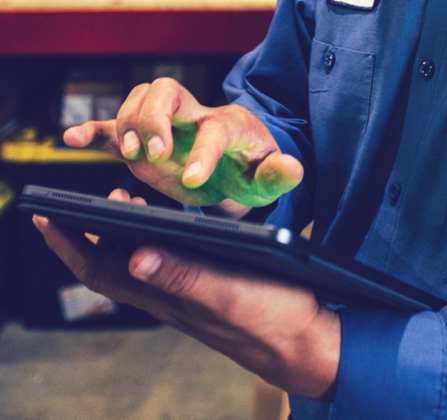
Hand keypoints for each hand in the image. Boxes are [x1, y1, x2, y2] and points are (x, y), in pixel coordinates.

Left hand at [33, 189, 339, 400]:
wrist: (305, 343)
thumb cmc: (272, 318)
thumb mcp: (228, 292)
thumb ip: (185, 276)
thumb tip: (135, 257)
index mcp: (168, 297)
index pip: (102, 271)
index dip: (70, 245)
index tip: (45, 217)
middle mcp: (169, 296)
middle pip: (111, 265)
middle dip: (85, 235)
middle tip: (73, 202)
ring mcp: (187, 294)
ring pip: (137, 262)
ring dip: (118, 233)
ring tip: (117, 200)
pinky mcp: (207, 288)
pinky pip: (165, 262)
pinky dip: (152, 237)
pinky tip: (166, 224)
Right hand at [63, 78, 302, 209]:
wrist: (235, 163)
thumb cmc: (251, 169)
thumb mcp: (267, 178)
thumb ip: (279, 175)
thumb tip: (294, 169)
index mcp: (228, 125)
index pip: (213, 128)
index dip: (203, 151)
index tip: (194, 179)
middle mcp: (193, 115)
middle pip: (167, 90)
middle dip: (154, 120)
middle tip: (154, 157)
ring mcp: (165, 124)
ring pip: (139, 98)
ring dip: (128, 124)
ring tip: (130, 157)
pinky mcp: (143, 138)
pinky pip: (113, 126)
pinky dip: (92, 130)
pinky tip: (70, 139)